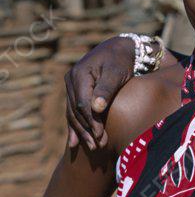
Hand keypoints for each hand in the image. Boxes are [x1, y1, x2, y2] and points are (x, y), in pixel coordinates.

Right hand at [65, 36, 136, 150]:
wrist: (120, 49)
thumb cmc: (121, 61)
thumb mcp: (116, 73)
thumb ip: (106, 89)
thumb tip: (96, 108)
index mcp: (80, 75)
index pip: (82, 104)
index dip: (91, 122)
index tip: (101, 136)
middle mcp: (71, 80)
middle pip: (76, 111)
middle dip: (86, 130)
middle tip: (97, 147)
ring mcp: (71, 86)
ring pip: (73, 113)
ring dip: (81, 132)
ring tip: (92, 147)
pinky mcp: (75, 91)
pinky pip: (73, 111)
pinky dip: (75, 127)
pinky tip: (74, 144)